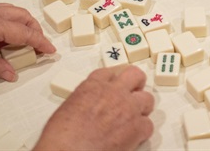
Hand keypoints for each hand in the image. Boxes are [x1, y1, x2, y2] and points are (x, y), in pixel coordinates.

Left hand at [0, 3, 55, 81]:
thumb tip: (10, 72)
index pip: (25, 33)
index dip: (40, 42)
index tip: (50, 50)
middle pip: (23, 17)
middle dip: (36, 31)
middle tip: (39, 47)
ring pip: (13, 11)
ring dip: (24, 25)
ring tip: (22, 42)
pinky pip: (0, 11)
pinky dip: (10, 22)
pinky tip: (3, 36)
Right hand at [33, 66, 153, 149]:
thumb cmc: (61, 136)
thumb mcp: (67, 108)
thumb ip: (84, 101)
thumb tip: (88, 109)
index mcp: (93, 86)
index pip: (109, 73)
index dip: (113, 80)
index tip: (114, 85)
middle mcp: (114, 92)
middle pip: (135, 75)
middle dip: (136, 83)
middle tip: (134, 92)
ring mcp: (128, 108)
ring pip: (147, 98)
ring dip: (142, 107)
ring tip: (135, 117)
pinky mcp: (137, 127)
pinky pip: (148, 125)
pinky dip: (142, 131)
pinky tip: (134, 136)